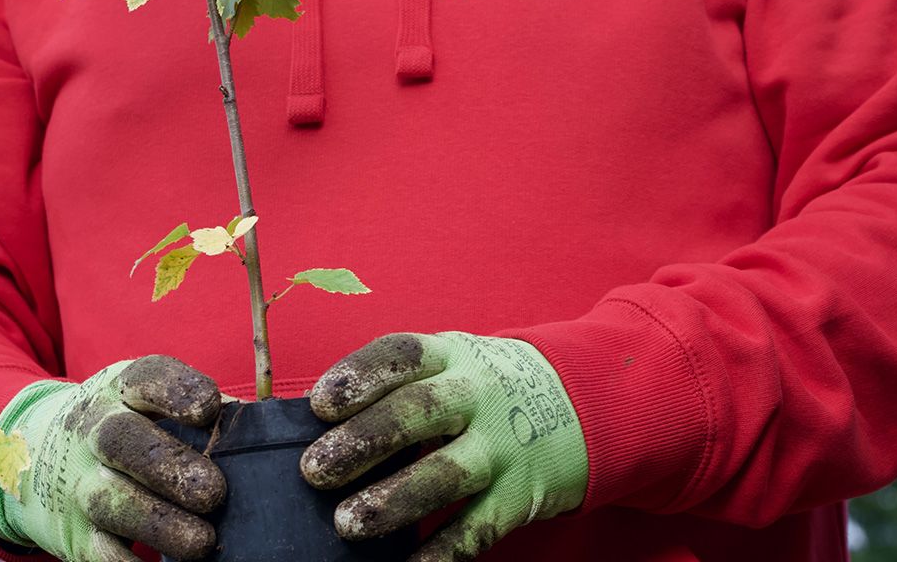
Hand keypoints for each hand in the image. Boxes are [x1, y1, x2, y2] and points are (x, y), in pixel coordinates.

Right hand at [0, 355, 224, 560]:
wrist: (36, 451)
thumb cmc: (131, 423)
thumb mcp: (155, 401)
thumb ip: (210, 414)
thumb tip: (266, 430)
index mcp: (123, 388)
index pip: (146, 377)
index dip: (176, 391)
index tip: (209, 408)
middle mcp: (95, 429)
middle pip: (122, 441)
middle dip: (169, 466)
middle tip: (214, 491)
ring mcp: (79, 481)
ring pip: (111, 502)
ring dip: (159, 524)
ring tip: (202, 541)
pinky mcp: (76, 532)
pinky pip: (100, 553)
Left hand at [300, 332, 587, 560]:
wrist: (581, 399)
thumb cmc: (484, 386)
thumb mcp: (451, 362)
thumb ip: (398, 386)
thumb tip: (318, 429)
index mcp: (451, 354)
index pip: (402, 356)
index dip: (359, 376)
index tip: (319, 404)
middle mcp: (477, 395)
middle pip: (418, 412)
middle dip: (363, 441)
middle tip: (314, 470)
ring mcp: (502, 446)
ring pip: (446, 474)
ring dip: (394, 500)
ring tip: (347, 523)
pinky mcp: (521, 493)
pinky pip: (477, 527)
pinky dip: (441, 552)